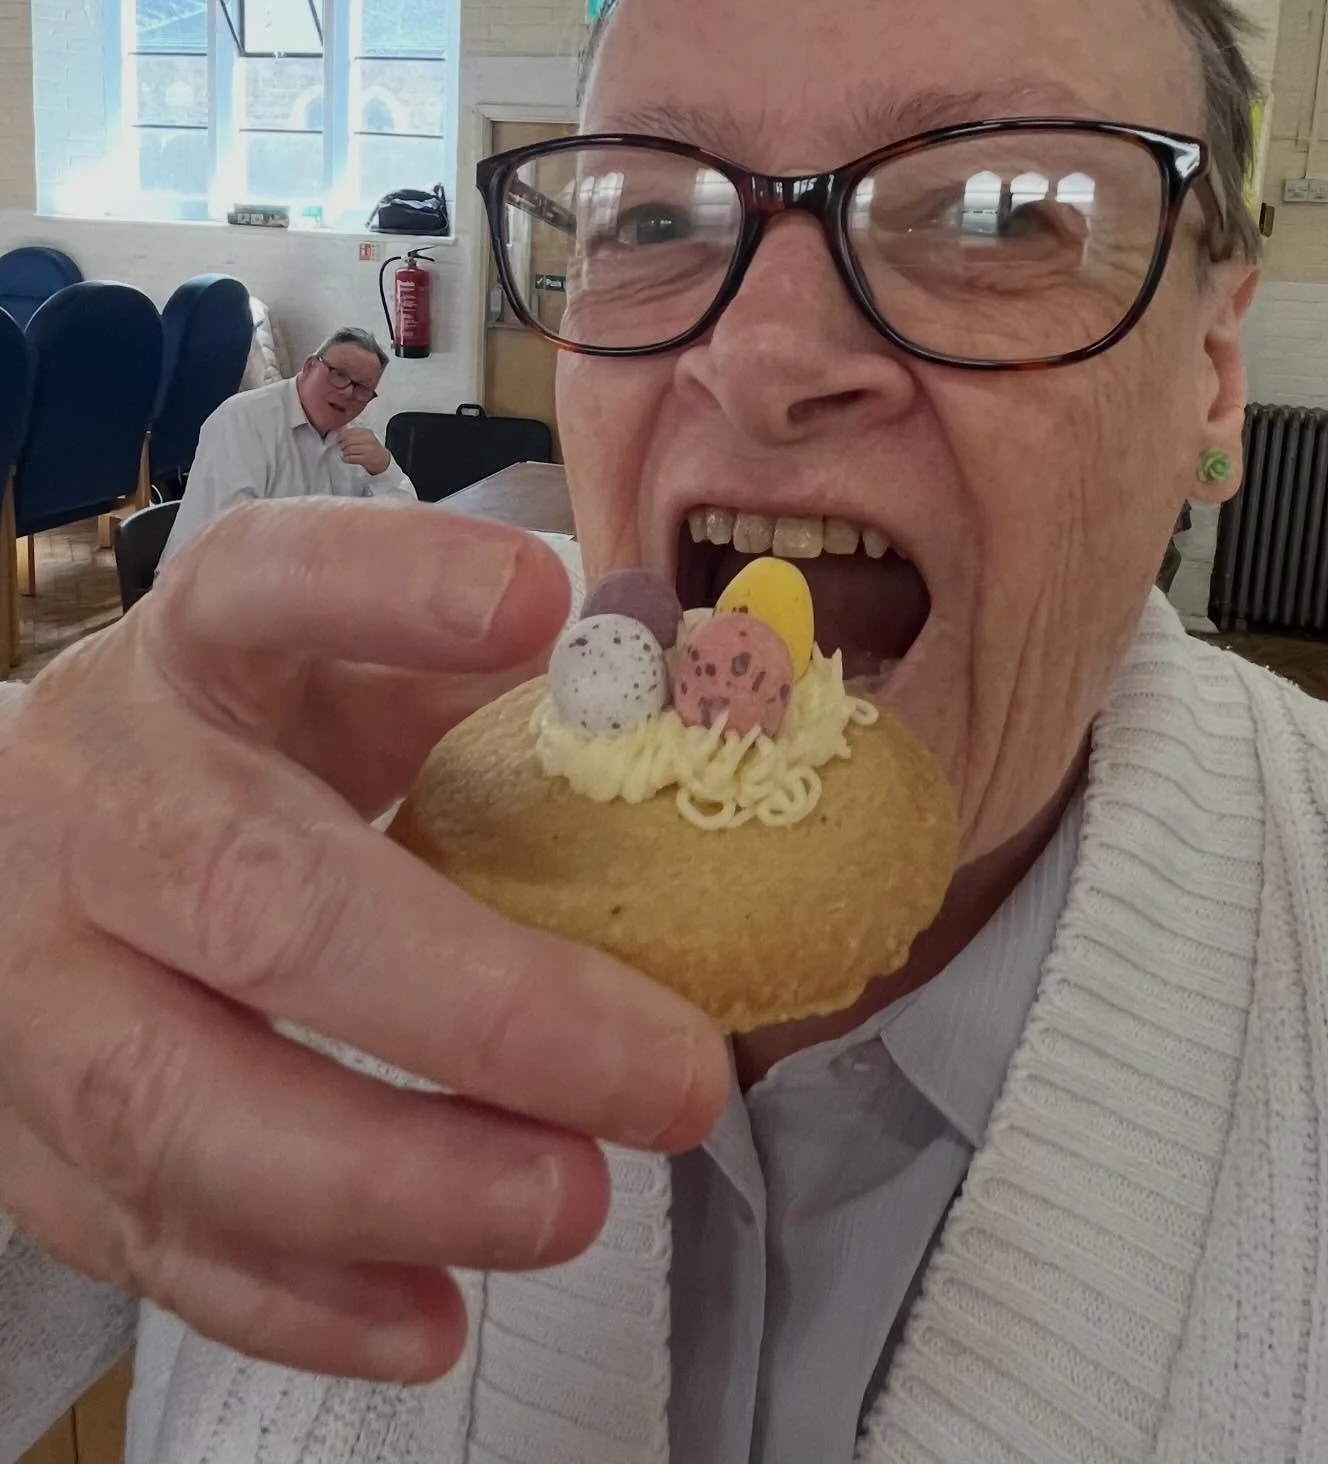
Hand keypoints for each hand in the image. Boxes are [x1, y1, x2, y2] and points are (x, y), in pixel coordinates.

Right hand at [0, 500, 725, 1382]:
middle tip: (661, 1079)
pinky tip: (428, 1314)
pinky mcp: (20, 1131)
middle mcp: (96, 805)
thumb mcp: (340, 666)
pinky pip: (141, 1237)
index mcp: (193, 652)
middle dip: (477, 1013)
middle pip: (255, 905)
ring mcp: (33, 981)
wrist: (34, 837)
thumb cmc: (236, 742)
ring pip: (176, 1108)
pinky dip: (294, 1297)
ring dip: (388, 1184)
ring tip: (564, 1206)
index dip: (399, 589)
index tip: (539, 606)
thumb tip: (688, 698)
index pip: (273, 587)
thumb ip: (487, 680)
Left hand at [338, 426, 390, 475]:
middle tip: (341, 447)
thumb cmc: (371, 448)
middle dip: (342, 444)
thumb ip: (354, 434)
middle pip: (348, 440)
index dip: (341, 436)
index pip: (350, 431)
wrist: (382, 459)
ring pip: (349, 449)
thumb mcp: (366, 437)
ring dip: (344, 452)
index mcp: (367, 432)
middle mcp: (368, 440)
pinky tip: (346, 459)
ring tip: (345, 453)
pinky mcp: (366, 459)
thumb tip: (339, 432)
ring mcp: (368, 449)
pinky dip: (346, 459)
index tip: (339, 439)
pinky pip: (351, 458)